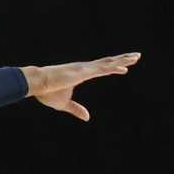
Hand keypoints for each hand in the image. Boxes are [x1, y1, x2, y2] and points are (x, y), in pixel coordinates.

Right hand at [24, 53, 139, 119]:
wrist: (36, 84)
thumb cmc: (47, 92)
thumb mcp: (64, 105)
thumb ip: (77, 110)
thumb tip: (87, 118)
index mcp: (80, 74)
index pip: (101, 69)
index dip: (113, 68)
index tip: (125, 68)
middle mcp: (84, 68)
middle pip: (107, 63)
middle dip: (122, 59)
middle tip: (137, 56)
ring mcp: (84, 69)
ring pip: (108, 63)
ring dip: (122, 60)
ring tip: (136, 57)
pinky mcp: (82, 72)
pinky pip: (101, 69)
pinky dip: (113, 68)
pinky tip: (123, 67)